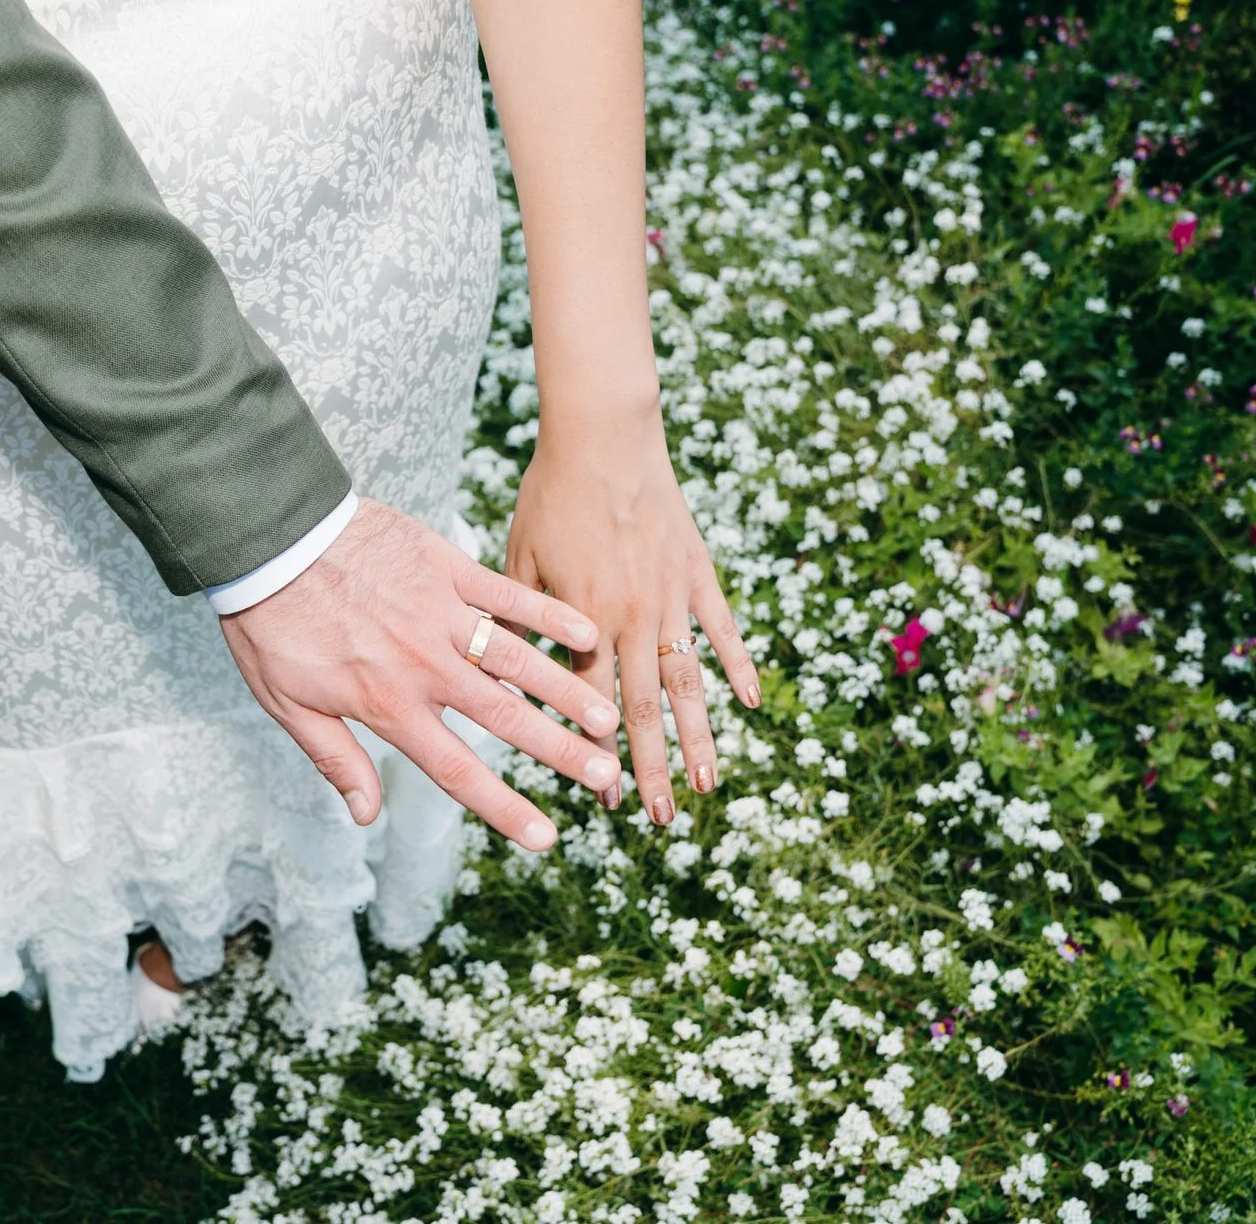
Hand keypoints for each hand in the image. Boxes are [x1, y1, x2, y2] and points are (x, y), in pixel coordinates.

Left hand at [219, 499, 623, 850]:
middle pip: (505, 718)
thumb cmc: (272, 624)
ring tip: (608, 716)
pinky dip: (547, 613)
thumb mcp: (288, 704)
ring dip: (565, 690)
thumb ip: (335, 759)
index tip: (545, 836)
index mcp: (388, 704)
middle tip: (606, 773)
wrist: (270, 538)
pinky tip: (586, 632)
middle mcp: (425, 665)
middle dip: (559, 751)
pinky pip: (506, 594)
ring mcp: (440, 613)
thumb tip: (366, 817)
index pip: (456, 769)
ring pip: (516, 658)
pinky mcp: (445, 567)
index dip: (503, 807)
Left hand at [505, 425, 760, 825]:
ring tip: (709, 784)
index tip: (603, 801)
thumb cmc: (550, 496)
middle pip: (644, 709)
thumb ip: (521, 624)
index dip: (596, 754)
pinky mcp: (698, 572)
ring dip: (699, 737)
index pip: (589, 705)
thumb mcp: (519, 561)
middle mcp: (632, 618)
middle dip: (652, 770)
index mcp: (584, 620)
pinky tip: (750, 704)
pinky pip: (722, 629)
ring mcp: (672, 598)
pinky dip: (738, 666)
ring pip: (689, 682)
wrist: (603, 436)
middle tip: (663, 820)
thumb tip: (506, 678)